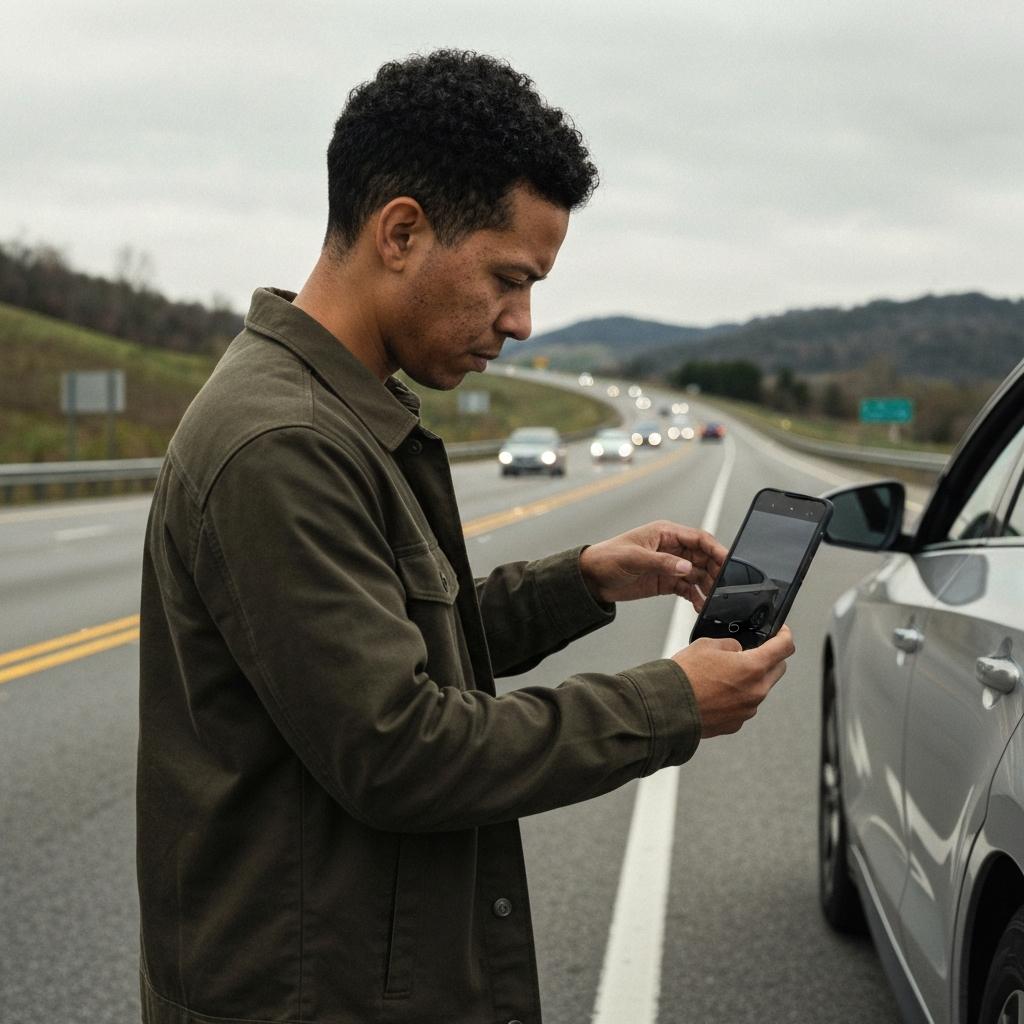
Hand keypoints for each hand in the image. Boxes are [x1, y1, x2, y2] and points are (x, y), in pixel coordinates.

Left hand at [579, 520, 727, 607]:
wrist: (590, 579)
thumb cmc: (607, 558)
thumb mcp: (634, 558)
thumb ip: (662, 562)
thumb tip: (686, 567)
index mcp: (666, 533)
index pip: (699, 538)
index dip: (716, 549)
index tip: (728, 561)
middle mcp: (672, 548)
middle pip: (703, 557)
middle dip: (716, 571)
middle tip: (726, 586)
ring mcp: (670, 565)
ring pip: (698, 574)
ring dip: (708, 586)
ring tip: (715, 600)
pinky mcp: (666, 582)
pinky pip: (687, 588)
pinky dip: (696, 597)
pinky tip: (701, 606)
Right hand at [673, 626, 794, 737]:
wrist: (667, 707)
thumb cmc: (684, 676)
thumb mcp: (706, 644)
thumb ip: (730, 645)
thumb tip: (737, 650)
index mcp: (753, 667)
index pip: (784, 647)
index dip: (784, 635)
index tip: (781, 633)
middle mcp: (756, 691)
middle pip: (777, 670)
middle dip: (769, 659)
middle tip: (750, 652)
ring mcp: (747, 710)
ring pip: (759, 689)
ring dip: (750, 680)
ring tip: (722, 676)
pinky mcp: (736, 724)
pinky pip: (744, 706)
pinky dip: (736, 698)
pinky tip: (715, 693)